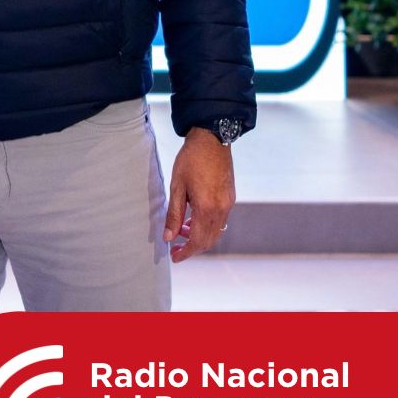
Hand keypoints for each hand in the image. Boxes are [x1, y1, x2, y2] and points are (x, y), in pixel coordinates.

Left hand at [163, 128, 235, 262]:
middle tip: (175, 247)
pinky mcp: (230, 198)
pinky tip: (193, 218)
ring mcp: (228, 204)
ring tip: (181, 230)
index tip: (174, 257)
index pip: (197, 241)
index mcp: (207, 208)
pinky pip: (220, 220)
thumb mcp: (177, 186)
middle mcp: (221, 209)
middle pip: (208, 240)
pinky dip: (206, 225)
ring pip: (215, 232)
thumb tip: (168, 236)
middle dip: (192, 247)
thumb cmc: (191, 160)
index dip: (186, 252)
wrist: (211, 139)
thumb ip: (173, 213)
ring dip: (199, 236)